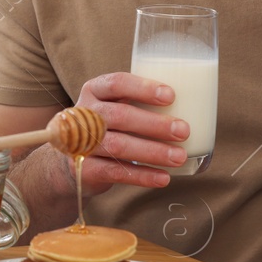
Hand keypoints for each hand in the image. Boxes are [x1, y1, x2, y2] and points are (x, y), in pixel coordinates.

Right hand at [62, 72, 192, 193]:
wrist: (68, 163)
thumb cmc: (105, 128)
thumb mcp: (114, 107)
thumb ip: (139, 103)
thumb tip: (192, 106)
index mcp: (94, 90)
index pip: (117, 83)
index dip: (143, 88)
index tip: (171, 96)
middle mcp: (84, 114)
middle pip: (120, 115)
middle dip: (155, 124)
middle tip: (184, 131)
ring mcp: (81, 143)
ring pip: (119, 145)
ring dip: (153, 152)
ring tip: (179, 157)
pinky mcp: (83, 169)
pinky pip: (115, 172)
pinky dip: (142, 176)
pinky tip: (163, 178)